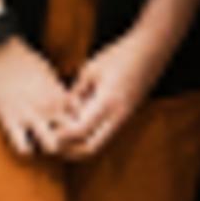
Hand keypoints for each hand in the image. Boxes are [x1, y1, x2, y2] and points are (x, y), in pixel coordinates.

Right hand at [0, 41, 75, 160]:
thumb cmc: (22, 59)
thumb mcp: (49, 74)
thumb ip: (59, 92)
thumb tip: (68, 102)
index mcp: (62, 95)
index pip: (84, 120)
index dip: (82, 129)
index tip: (75, 133)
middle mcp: (51, 107)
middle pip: (74, 136)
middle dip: (70, 143)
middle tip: (61, 146)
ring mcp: (31, 115)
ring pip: (52, 146)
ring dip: (47, 149)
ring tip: (42, 147)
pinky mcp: (9, 120)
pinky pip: (23, 147)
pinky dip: (25, 150)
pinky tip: (24, 146)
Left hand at [50, 25, 180, 159]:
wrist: (152, 50)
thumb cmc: (119, 55)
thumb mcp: (90, 70)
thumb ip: (75, 94)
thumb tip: (61, 112)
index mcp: (107, 101)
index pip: (80, 131)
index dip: (60, 136)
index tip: (46, 132)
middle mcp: (118, 114)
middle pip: (91, 148)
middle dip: (70, 151)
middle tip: (53, 143)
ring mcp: (125, 117)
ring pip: (99, 144)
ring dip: (79, 145)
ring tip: (62, 135)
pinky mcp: (127, 115)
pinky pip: (105, 134)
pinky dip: (89, 136)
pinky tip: (77, 124)